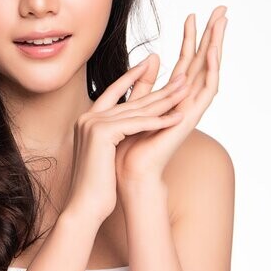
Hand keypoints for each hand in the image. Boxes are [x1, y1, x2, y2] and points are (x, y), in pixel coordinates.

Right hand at [62, 57, 193, 225]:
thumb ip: (112, 135)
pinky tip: (178, 116)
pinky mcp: (102, 133)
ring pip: (137, 110)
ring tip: (185, 91)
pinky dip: (159, 121)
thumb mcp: (105, 153)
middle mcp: (87, 117)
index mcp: (86, 119)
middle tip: (180, 77)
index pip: (113, 91)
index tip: (150, 65)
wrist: (84, 206)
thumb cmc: (97, 185)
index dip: (133, 77)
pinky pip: (137, 124)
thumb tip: (123, 127)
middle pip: (130, 99)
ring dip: (165, 100)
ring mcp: (92, 123)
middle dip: (158, 88)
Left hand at [114, 5, 227, 185]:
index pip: (186, 61)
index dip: (191, 38)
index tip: (193, 14)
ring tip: (222, 20)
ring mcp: (191, 107)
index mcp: (173, 96)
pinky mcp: (192, 117)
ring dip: (217, 44)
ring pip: (209, 69)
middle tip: (221, 8)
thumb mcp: (134, 104)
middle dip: (212, 34)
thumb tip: (151, 57)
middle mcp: (185, 100)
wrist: (129, 170)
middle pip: (203, 60)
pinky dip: (211, 69)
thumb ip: (143, 83)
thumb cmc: (128, 144)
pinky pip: (207, 90)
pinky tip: (212, 51)